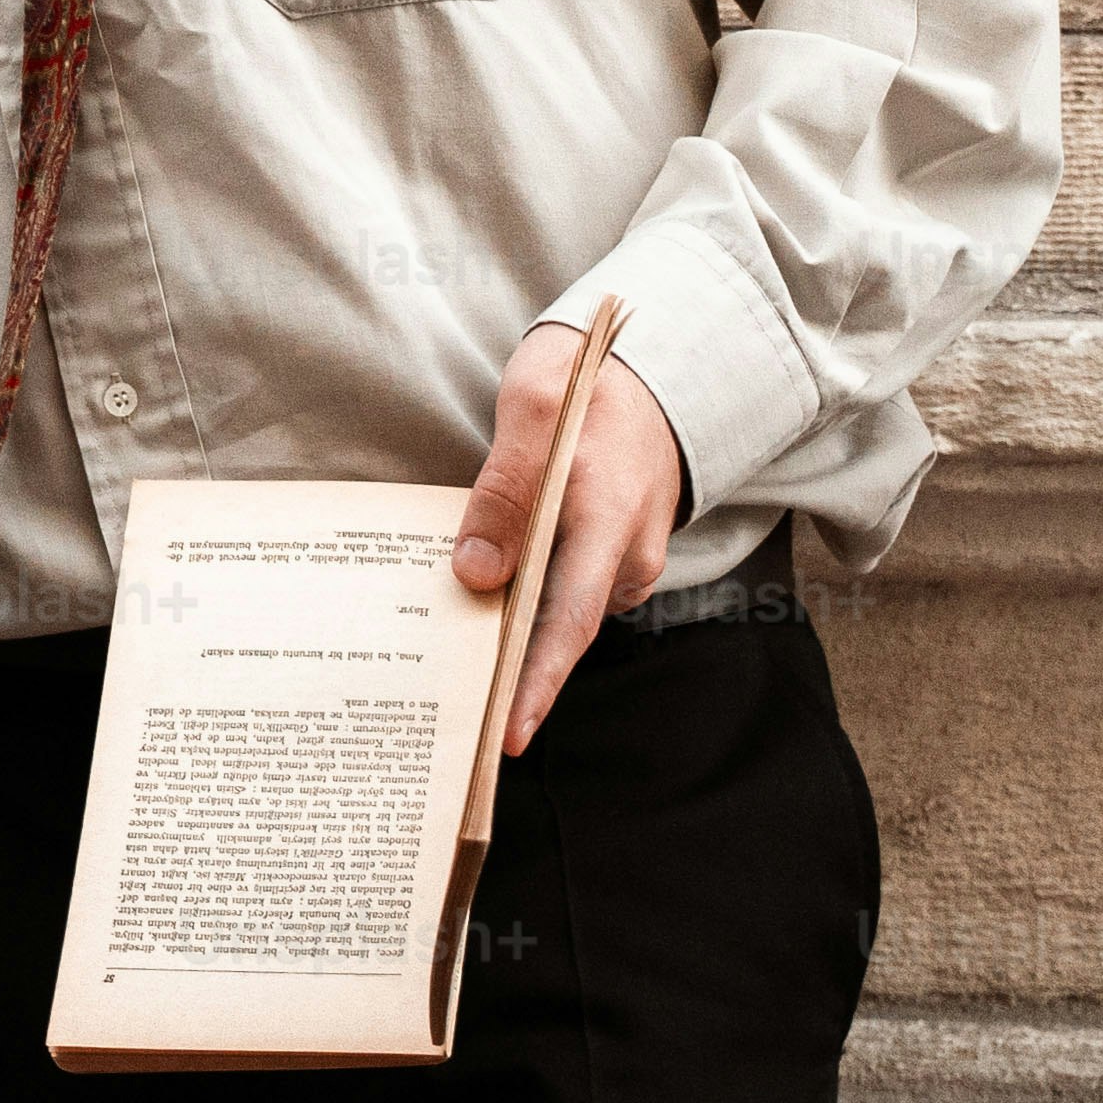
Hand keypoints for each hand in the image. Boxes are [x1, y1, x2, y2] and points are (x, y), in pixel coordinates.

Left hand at [454, 321, 682, 760]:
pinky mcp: (613, 555)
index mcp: (609, 517)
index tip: (506, 734)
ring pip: (561, 613)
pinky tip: (480, 610)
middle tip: (455, 724)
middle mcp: (627, 551)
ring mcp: (625, 557)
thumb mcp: (533, 408)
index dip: (537, 682)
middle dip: (511, 679)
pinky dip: (525, 605)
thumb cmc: (586, 381)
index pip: (571, 619)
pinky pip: (567, 592)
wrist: (650, 368)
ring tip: (452, 672)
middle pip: (562, 631)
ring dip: (511, 637)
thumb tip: (476, 573)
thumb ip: (504, 489)